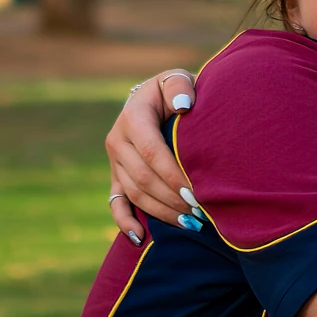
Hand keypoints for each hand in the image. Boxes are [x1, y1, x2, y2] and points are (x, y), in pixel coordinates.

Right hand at [106, 69, 200, 241]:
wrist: (156, 100)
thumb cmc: (175, 91)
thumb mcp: (177, 79)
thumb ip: (180, 87)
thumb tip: (183, 105)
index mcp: (133, 115)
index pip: (151, 151)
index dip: (172, 174)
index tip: (196, 193)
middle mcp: (117, 140)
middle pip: (143, 177)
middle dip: (173, 198)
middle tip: (202, 212)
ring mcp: (114, 161)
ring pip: (135, 194)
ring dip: (163, 212)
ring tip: (192, 223)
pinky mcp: (116, 177)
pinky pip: (116, 204)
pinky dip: (125, 223)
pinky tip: (141, 237)